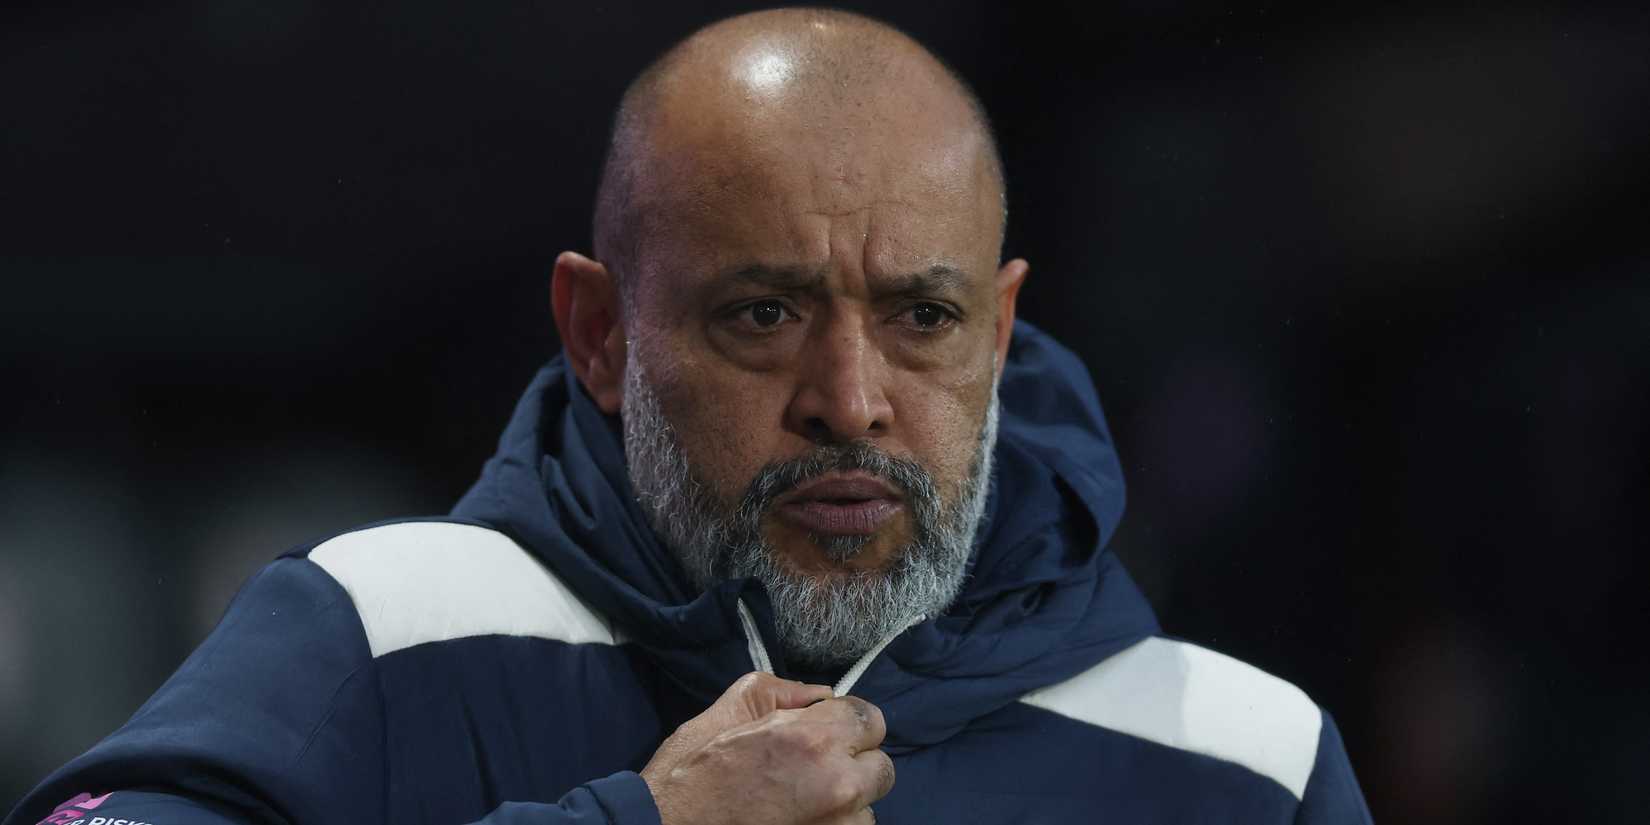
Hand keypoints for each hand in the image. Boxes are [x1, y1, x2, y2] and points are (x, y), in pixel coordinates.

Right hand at [641, 672, 894, 824]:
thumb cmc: (692, 771)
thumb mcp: (732, 708)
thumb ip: (785, 691)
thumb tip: (820, 695)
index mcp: (814, 739)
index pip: (871, 719)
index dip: (846, 723)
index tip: (827, 731)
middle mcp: (837, 785)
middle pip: (881, 767)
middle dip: (854, 763)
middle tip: (816, 768)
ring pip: (867, 809)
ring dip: (845, 804)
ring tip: (803, 802)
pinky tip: (800, 820)